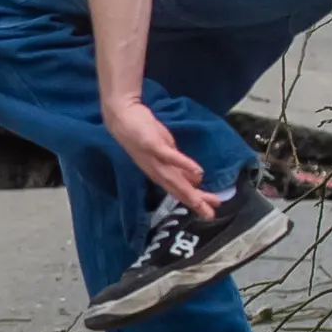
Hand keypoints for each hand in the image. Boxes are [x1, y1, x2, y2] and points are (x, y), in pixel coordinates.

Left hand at [102, 93, 222, 215]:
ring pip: (174, 179)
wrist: (122, 116)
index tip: (209, 213)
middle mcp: (156, 171)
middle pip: (177, 190)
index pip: (178, 191)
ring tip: (203, 202)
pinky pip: (170, 157)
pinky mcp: (153, 145)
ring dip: (189, 192)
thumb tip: (195, 179)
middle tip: (210, 215)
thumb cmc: (144, 132)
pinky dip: (184, 165)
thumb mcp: (165, 151)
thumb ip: (178, 167)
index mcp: (158, 173)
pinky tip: (199, 172)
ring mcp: (154, 159)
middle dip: (194, 202)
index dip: (193, 202)